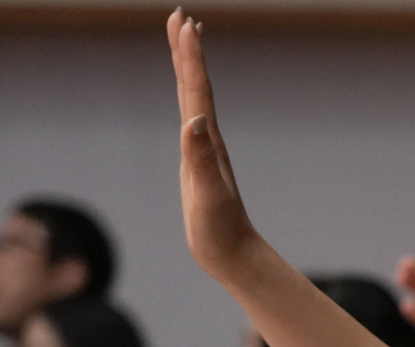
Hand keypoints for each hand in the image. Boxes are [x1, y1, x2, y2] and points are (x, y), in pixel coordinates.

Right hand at [168, 10, 262, 281]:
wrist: (234, 256)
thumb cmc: (220, 230)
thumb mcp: (207, 195)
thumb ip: (200, 159)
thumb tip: (194, 120)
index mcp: (208, 142)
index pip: (197, 90)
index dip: (190, 56)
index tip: (185, 22)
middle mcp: (207, 140)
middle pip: (196, 86)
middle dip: (187, 51)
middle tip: (180, 16)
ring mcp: (203, 151)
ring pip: (194, 100)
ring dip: (188, 70)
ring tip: (182, 43)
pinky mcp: (197, 164)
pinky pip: (190, 121)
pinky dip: (186, 102)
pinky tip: (187, 101)